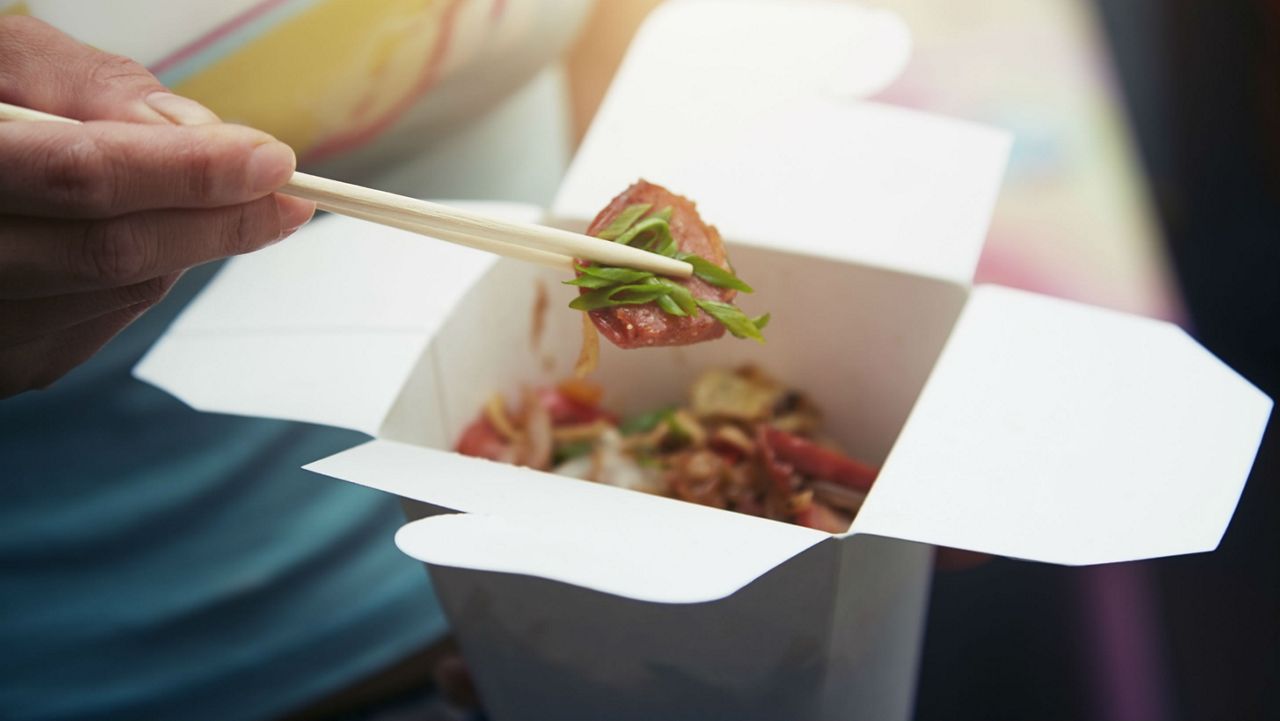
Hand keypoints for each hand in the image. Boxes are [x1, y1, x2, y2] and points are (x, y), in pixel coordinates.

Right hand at [0, 16, 314, 397]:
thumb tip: (201, 133)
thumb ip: (92, 89)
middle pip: (110, 252)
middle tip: (287, 197)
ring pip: (114, 292)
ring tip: (203, 201)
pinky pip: (96, 324)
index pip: (82, 177)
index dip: (188, 171)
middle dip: (216, 222)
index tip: (272, 160)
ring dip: (181, 247)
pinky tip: (136, 239)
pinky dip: (138, 278)